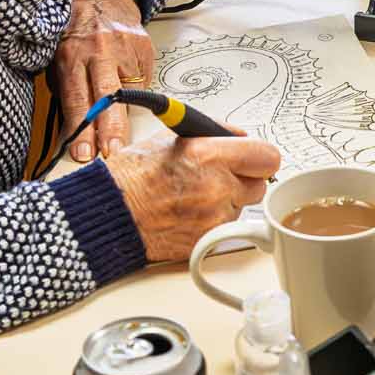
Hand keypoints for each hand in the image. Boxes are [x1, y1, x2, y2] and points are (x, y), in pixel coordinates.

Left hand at [55, 0, 153, 161]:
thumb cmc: (74, 30)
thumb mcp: (57, 56)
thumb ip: (66, 87)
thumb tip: (73, 128)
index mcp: (72, 55)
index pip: (77, 99)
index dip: (81, 128)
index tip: (84, 152)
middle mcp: (100, 51)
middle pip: (108, 97)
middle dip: (110, 128)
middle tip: (112, 152)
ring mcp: (126, 49)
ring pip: (130, 93)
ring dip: (123, 118)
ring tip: (119, 139)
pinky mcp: (145, 48)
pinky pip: (143, 80)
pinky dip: (135, 92)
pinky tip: (127, 93)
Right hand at [105, 132, 279, 262]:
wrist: (107, 214)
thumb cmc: (131, 176)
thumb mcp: (171, 139)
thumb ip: (214, 134)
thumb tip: (242, 136)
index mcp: (208, 155)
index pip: (268, 157)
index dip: (260, 158)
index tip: (253, 160)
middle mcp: (216, 187)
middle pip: (260, 185)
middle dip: (245, 180)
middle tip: (221, 178)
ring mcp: (214, 217)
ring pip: (243, 207)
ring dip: (228, 201)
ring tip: (195, 196)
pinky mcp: (208, 239)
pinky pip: (227, 227)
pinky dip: (214, 221)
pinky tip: (189, 214)